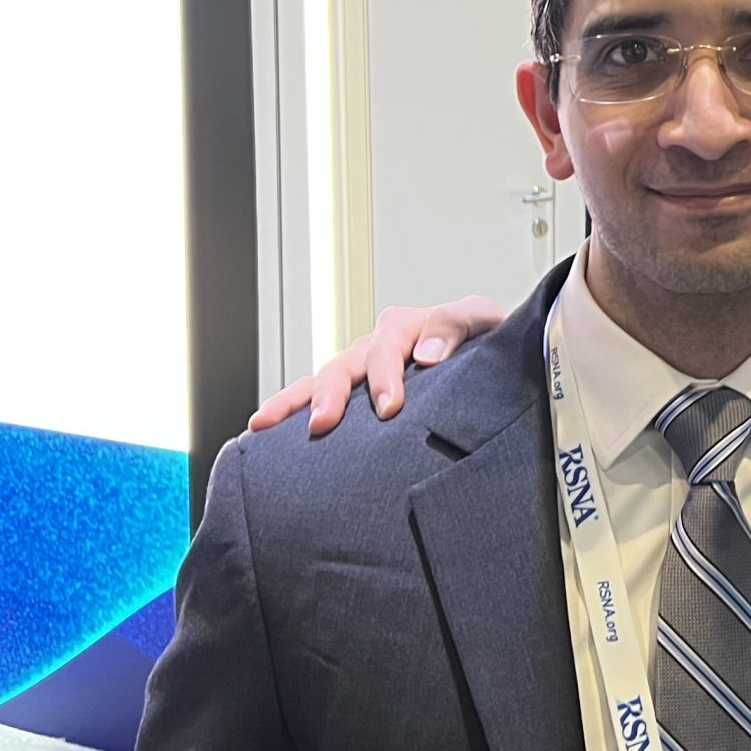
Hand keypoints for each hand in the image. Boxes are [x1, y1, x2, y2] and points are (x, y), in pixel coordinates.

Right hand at [246, 296, 507, 435]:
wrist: (487, 355)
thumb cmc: (485, 339)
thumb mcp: (481, 320)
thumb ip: (456, 325)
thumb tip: (426, 354)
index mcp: (407, 326)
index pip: (389, 347)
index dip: (386, 375)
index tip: (389, 407)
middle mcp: (378, 345)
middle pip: (346, 363)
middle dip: (332, 393)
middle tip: (324, 422)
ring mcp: (362, 368)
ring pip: (321, 380)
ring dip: (295, 402)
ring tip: (265, 423)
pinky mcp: (354, 391)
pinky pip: (315, 396)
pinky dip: (290, 409)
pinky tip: (263, 430)